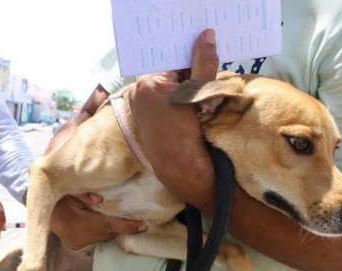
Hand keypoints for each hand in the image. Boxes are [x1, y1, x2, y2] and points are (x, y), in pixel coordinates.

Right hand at [51, 193, 146, 249]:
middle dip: (119, 225)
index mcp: (78, 223)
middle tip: (128, 218)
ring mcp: (76, 243)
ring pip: (103, 236)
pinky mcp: (76, 246)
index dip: (127, 226)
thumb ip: (85, 194)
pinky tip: (97, 222)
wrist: (41, 211)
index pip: (109, 225)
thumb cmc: (57, 198)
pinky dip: (100, 231)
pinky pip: (95, 238)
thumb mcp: (70, 192)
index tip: (143, 227)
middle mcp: (78, 237)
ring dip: (108, 228)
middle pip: (108, 232)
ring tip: (108, 217)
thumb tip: (101, 199)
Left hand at [128, 29, 219, 210]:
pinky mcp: (137, 110)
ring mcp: (134, 100)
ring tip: (188, 103)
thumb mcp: (200, 93)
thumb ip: (203, 63)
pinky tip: (179, 110)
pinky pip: (155, 95)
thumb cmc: (189, 132)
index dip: (190, 63)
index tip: (201, 69)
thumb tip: (206, 35)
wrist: (178, 164)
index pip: (174, 61)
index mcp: (150, 83)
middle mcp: (137, 89)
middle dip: (183, 75)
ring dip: (176, 87)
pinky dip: (168, 98)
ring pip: (162, 83)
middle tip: (197, 88)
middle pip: (167, 71)